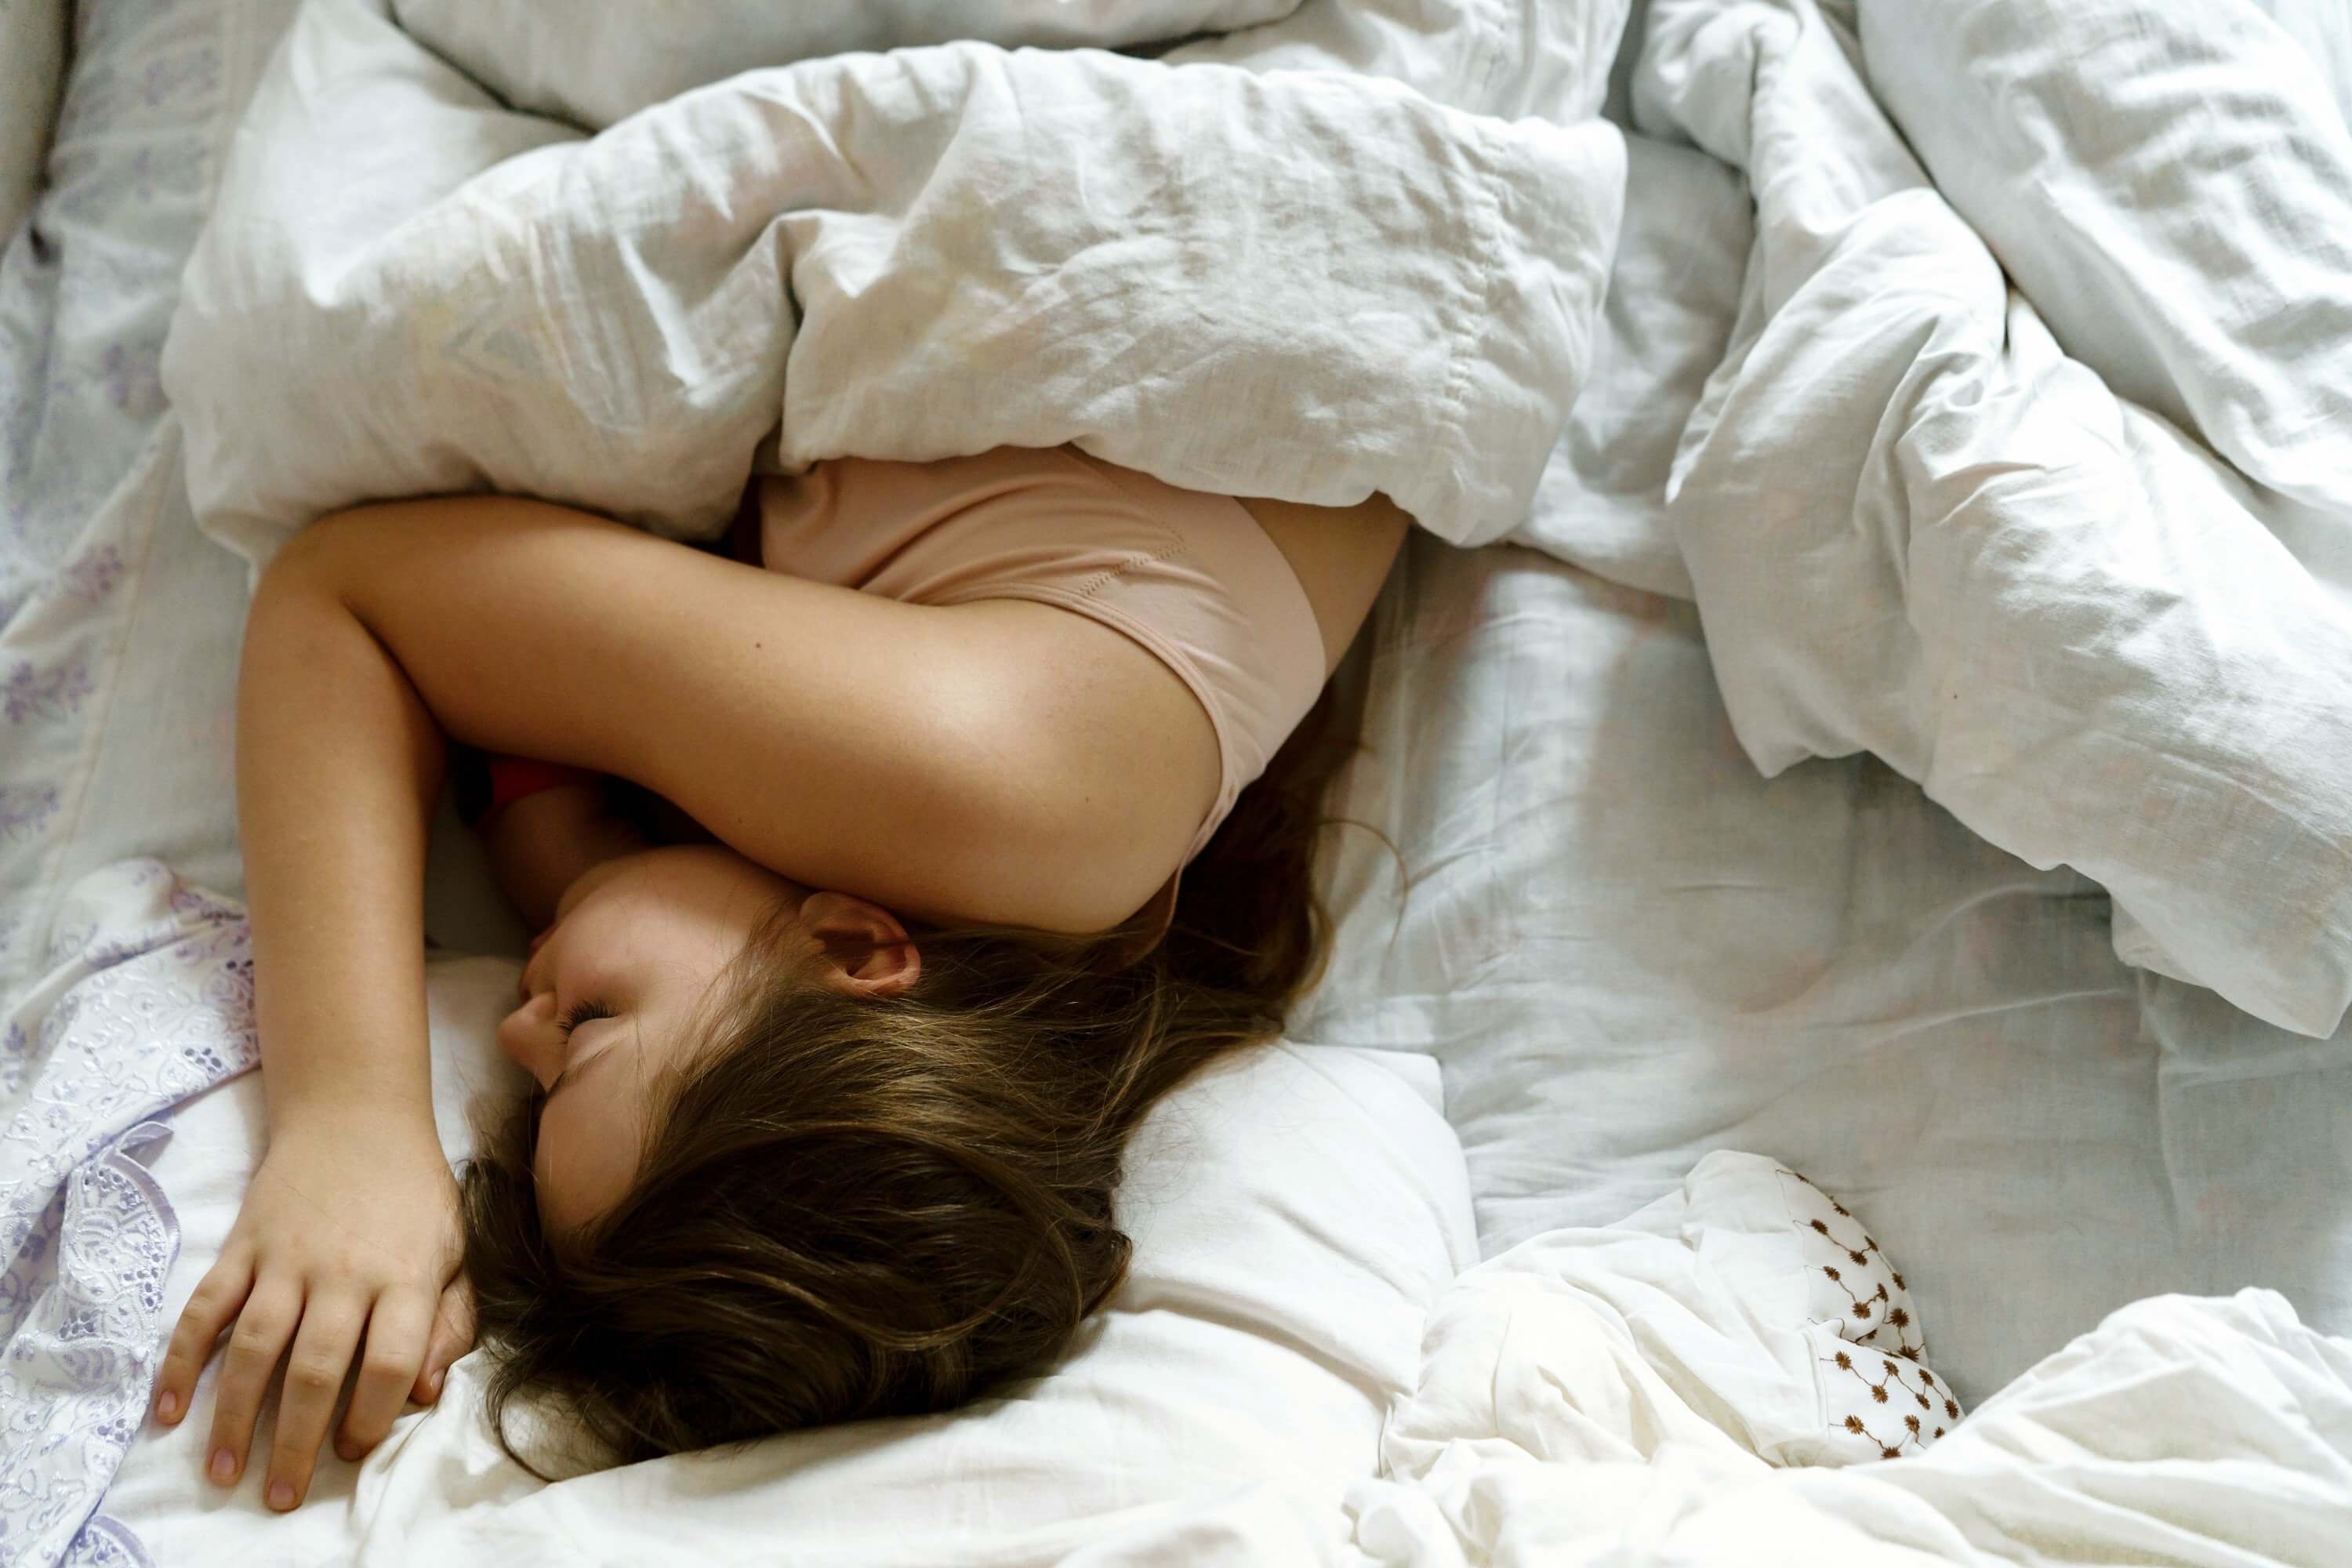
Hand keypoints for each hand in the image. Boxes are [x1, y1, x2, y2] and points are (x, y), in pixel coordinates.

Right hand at [152, 1112, 472, 1509]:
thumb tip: (426, 1392)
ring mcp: (286, 1258)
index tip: (353, 1448)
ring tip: (223, 1474)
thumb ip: (448, 1321)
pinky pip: (205, 1309)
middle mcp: (343, 1270)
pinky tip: (169, 1411)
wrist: (356, 1118)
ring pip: (255, 1347)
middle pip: (316, 1367)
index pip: (390, 1358)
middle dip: (296, 1440)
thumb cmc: (413, 1197)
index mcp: (405, 1275)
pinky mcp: (242, 1245)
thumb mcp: (454, 1251)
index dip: (373, 1413)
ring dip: (234, 1416)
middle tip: (280, 1497)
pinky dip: (183, 1361)